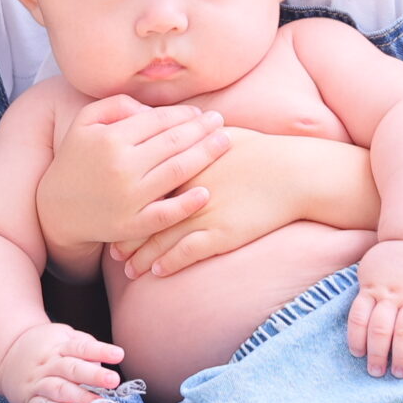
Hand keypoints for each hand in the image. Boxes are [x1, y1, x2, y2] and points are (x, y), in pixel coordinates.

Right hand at [0, 322, 126, 402]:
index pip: (81, 347)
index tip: (120, 355)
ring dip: (79, 398)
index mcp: (59, 346)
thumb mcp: (62, 336)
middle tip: (113, 381)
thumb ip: (85, 345)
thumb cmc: (47, 347)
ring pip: (59, 390)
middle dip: (93, 376)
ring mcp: (38, 382)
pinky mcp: (29, 399)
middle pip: (72, 369)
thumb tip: (110, 357)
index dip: (101, 351)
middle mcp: (48, 364)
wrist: (7, 355)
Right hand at [35, 95, 231, 249]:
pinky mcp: (131, 225)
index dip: (184, 114)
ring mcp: (128, 198)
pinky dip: (187, 204)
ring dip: (206, 156)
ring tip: (224, 143)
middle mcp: (122, 167)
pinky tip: (206, 193)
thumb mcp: (85, 122)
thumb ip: (117, 105)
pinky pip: (166, 214)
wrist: (56, 210)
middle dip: (202, 130)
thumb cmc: (76, 160)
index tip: (201, 113)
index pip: (159, 121)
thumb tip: (153, 110)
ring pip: (177, 172)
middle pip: (174, 144)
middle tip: (221, 122)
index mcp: (111, 139)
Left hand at [109, 129, 370, 279]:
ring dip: (142, 257)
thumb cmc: (261, 152)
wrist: (293, 173)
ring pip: (161, 240)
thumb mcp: (223, 136)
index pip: (144, 185)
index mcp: (185, 165)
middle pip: (145, 215)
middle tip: (109, 247)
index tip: (111, 212)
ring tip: (128, 268)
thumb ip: (196, 137)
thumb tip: (182, 129)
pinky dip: (168, 264)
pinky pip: (186, 254)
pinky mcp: (221, 234)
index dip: (125, 201)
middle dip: (125, 234)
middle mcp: (188, 190)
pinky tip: (157, 273)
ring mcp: (203, 213)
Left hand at [346, 240, 402, 378]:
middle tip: (376, 373)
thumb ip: (365, 291)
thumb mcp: (370, 268)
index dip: (356, 339)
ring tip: (399, 373)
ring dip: (401, 356)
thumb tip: (357, 318)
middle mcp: (392, 295)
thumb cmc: (393, 256)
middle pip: (380, 330)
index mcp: (372, 288)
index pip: (359, 318)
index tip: (358, 355)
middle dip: (377, 355)